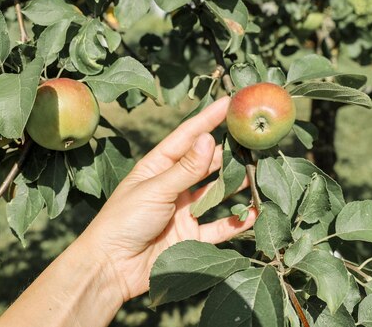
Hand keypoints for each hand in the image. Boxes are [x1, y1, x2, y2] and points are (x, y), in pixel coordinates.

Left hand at [80, 96, 256, 301]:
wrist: (111, 268)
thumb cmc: (123, 220)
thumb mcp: (155, 189)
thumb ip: (186, 169)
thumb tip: (209, 138)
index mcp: (158, 166)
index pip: (188, 137)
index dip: (208, 119)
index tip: (229, 102)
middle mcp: (174, 185)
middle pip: (206, 163)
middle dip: (229, 152)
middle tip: (254, 138)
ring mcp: (184, 211)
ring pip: (216, 193)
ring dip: (236, 185)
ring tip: (259, 172)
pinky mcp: (191, 237)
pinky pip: (219, 227)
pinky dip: (236, 221)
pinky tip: (253, 212)